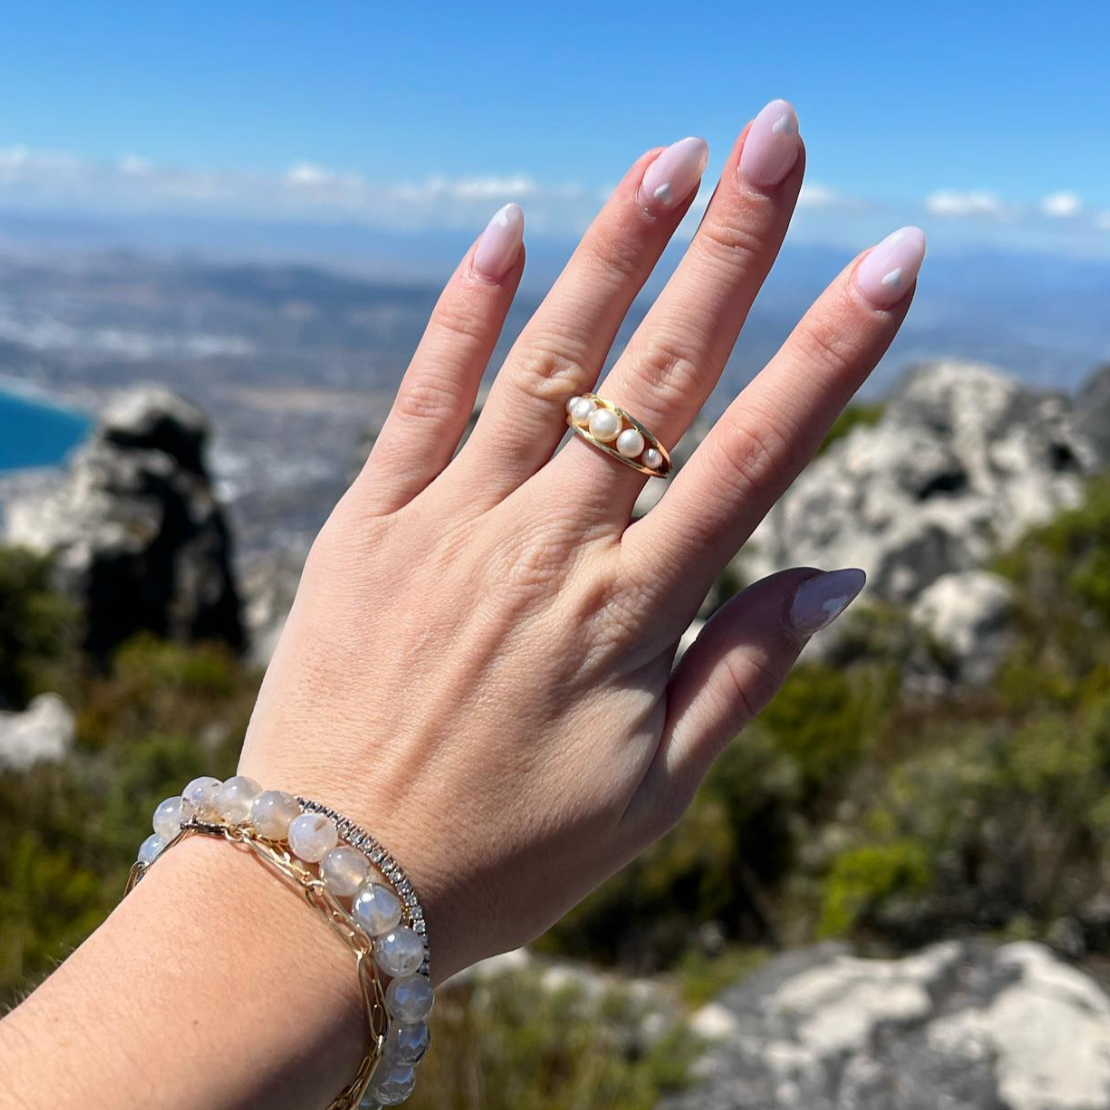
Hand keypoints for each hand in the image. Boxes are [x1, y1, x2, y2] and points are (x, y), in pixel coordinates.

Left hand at [239, 99, 923, 982]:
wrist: (336, 885)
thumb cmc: (510, 852)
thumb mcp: (657, 790)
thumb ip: (747, 670)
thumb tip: (842, 575)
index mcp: (635, 610)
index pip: (758, 451)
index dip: (835, 350)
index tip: (891, 261)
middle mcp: (553, 544)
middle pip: (662, 371)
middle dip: (734, 247)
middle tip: (781, 138)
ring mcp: (455, 522)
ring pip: (550, 359)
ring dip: (617, 249)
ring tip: (675, 154)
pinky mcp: (372, 522)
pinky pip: (423, 396)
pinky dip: (466, 312)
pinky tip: (509, 231)